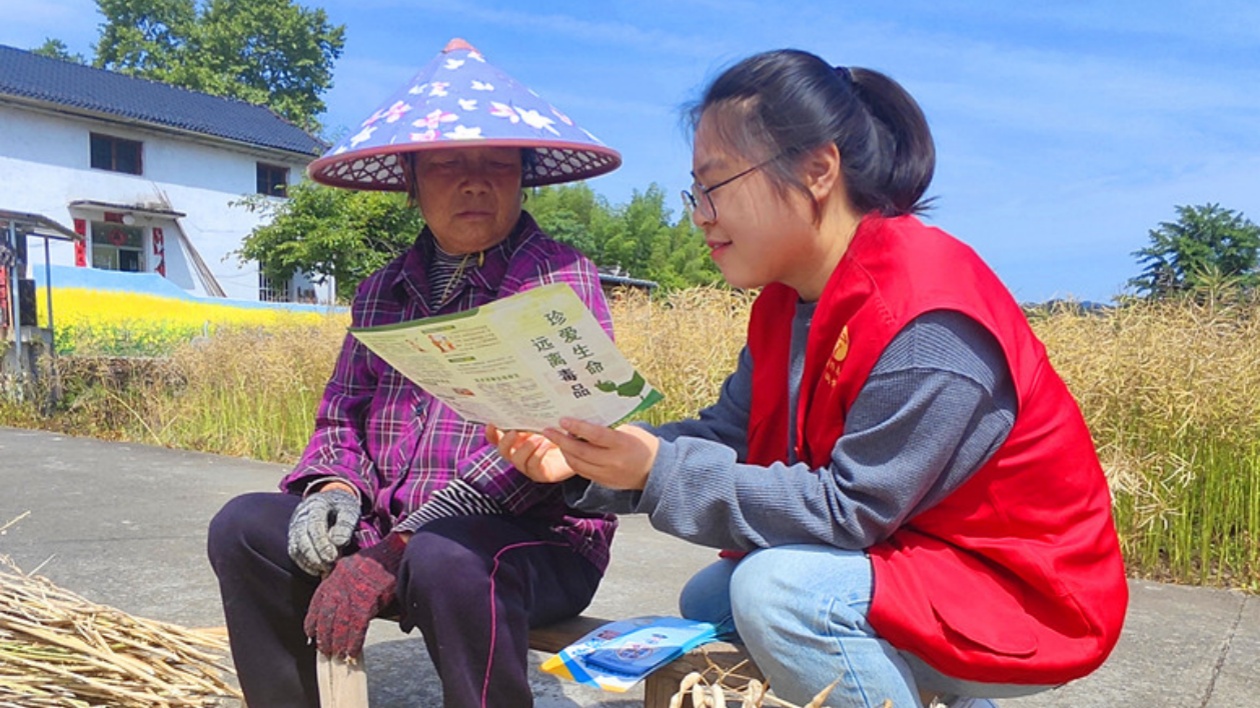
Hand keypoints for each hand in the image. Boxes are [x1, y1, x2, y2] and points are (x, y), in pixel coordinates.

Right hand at [287, 487, 360, 576]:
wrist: (332, 500)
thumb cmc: (343, 507)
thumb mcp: (350, 510)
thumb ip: (345, 525)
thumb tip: (338, 543)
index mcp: (317, 504)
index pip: (315, 525)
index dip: (322, 543)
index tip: (332, 558)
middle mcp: (301, 515)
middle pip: (302, 538)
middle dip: (315, 556)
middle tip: (329, 566)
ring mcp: (295, 526)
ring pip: (296, 547)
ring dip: (310, 562)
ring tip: (326, 571)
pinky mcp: (294, 537)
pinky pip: (294, 552)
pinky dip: (305, 564)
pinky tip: (318, 571)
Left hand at [304, 532, 407, 657]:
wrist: (394, 550)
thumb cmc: (378, 561)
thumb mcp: (353, 568)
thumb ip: (346, 585)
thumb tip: (346, 605)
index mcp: (334, 576)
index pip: (317, 602)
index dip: (312, 620)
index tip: (310, 633)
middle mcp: (339, 585)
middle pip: (326, 616)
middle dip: (323, 636)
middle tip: (324, 651)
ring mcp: (352, 593)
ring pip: (339, 624)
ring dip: (337, 642)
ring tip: (338, 655)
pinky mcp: (367, 600)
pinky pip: (357, 626)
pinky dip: (354, 641)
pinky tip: (352, 650)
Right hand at [487, 424, 575, 482]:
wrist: (579, 447)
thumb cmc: (559, 431)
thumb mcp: (545, 421)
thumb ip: (533, 416)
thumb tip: (525, 401)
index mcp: (515, 440)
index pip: (496, 438)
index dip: (491, 433)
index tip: (491, 424)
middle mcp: (518, 453)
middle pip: (503, 451)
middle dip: (506, 441)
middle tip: (514, 432)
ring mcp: (528, 465)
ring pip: (517, 460)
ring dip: (526, 448)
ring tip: (537, 438)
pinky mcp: (540, 474)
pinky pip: (533, 466)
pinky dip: (538, 454)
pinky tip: (547, 444)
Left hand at [501, 419, 658, 490]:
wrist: (656, 471)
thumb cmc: (643, 444)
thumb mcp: (628, 431)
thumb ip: (607, 429)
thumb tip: (584, 422)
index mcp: (622, 444)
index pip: (595, 435)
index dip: (577, 427)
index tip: (562, 420)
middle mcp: (613, 461)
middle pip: (581, 452)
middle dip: (561, 441)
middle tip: (548, 430)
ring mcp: (608, 474)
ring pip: (578, 464)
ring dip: (564, 452)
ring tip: (556, 440)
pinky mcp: (604, 483)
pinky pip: (583, 472)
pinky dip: (573, 461)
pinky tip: (568, 452)